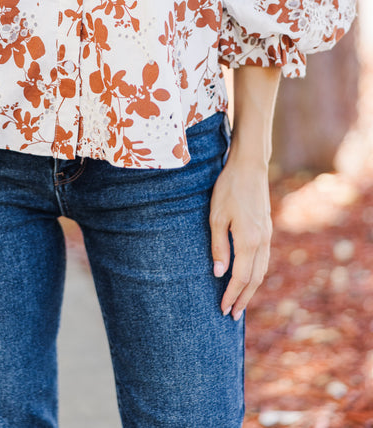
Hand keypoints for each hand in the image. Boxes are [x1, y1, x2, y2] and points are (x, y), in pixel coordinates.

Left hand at [209, 150, 271, 319]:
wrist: (250, 167)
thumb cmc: (228, 189)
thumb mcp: (216, 217)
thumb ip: (219, 246)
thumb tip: (220, 274)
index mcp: (248, 241)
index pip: (240, 277)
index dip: (232, 295)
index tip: (223, 309)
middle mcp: (261, 241)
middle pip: (255, 279)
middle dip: (243, 298)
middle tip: (232, 315)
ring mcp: (267, 235)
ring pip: (262, 270)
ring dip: (251, 288)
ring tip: (240, 301)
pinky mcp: (266, 229)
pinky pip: (264, 259)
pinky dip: (256, 273)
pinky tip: (248, 276)